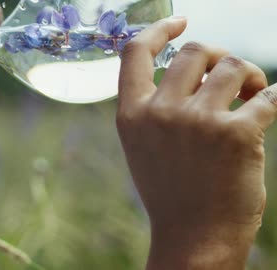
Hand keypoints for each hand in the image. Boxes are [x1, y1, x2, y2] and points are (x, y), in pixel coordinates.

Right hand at [116, 17, 274, 269]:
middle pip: (195, 51)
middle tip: (230, 79)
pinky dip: (273, 97)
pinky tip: (270, 106)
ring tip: (251, 95)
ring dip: (248, 76)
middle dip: (218, 57)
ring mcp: (196, 122)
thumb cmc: (171, 190)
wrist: (193, 237)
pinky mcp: (236, 135)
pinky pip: (267, 96)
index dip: (158, 30)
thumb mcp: (145, 145)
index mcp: (132, 115)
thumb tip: (194, 66)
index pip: (135, 54)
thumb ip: (155, 106)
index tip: (180, 22)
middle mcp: (160, 113)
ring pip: (233, 66)